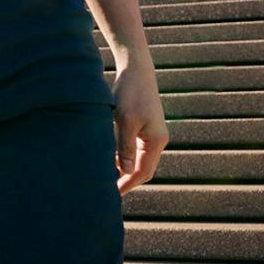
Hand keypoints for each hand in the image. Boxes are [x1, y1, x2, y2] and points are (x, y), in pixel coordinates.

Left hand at [112, 57, 167, 193]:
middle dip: (128, 179)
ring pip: (138, 158)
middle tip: (109, 190)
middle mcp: (157, 140)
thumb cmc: (131, 93)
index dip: (129, 183)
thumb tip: (125, 172)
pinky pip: (134, 148)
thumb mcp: (126, 120)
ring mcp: (151, 133)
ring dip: (125, 168)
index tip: (113, 194)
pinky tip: (110, 158)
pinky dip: (123, 156)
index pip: (143, 171)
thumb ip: (125, 146)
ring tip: (107, 177)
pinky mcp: (143, 126)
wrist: (136, 69)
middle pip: (143, 168)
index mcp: (156, 141)